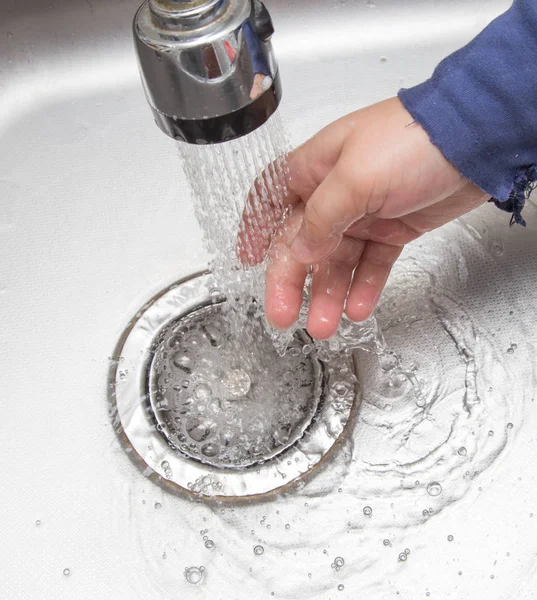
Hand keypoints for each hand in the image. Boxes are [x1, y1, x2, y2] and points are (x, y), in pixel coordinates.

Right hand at [239, 97, 488, 339]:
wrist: (477, 141)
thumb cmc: (412, 140)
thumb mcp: (355, 177)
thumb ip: (321, 218)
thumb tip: (298, 251)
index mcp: (315, 168)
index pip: (271, 199)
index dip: (256, 230)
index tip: (246, 260)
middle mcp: (335, 191)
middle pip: (301, 242)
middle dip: (290, 280)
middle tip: (283, 315)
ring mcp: (365, 212)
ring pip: (336, 260)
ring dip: (327, 293)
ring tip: (323, 325)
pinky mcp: (393, 229)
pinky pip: (371, 264)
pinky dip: (363, 286)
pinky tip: (357, 307)